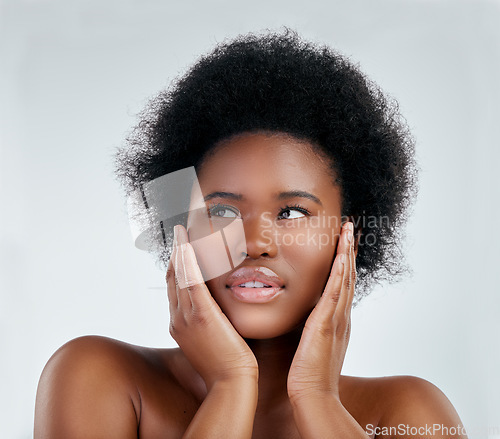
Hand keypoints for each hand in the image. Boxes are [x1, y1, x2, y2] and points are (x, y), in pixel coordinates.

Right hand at [166, 225, 257, 389]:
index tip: (183, 246)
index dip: (177, 264)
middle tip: (180, 230)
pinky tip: (187, 244)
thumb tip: (217, 307)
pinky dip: (187, 262)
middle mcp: (177, 317)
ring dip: (180, 250)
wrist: (231, 383)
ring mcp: (186, 317)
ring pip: (179, 275)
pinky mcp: (201, 315)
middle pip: (173, 276)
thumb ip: (210, 319)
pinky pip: (191, 282)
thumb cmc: (227, 364)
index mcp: (179, 323)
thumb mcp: (213, 338)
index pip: (176, 285)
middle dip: (176, 252)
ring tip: (182, 229)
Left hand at [287, 221, 355, 403]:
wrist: (314, 395)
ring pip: (345, 278)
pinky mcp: (326, 324)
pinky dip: (340, 273)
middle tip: (352, 226)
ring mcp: (337, 319)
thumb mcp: (315, 344)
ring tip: (349, 230)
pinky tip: (341, 255)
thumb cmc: (311, 374)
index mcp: (338, 319)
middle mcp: (342, 315)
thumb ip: (315, 328)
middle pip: (348, 275)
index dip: (346, 261)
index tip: (345, 241)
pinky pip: (335, 293)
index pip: (344, 283)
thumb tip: (310, 319)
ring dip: (347, 253)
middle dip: (349, 249)